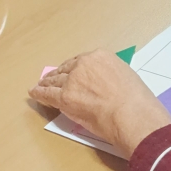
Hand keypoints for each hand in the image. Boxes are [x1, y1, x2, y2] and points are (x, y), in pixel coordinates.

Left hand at [31, 51, 170, 155]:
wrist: (131, 114)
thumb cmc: (136, 101)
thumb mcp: (126, 77)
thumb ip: (110, 77)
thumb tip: (104, 86)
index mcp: (101, 56)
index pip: (82, 62)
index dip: (74, 69)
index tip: (70, 73)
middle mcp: (84, 64)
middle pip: (66, 69)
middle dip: (59, 75)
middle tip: (52, 79)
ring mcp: (73, 80)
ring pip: (55, 81)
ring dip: (47, 84)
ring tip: (41, 86)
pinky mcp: (64, 96)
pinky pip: (48, 94)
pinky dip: (39, 94)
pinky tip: (34, 93)